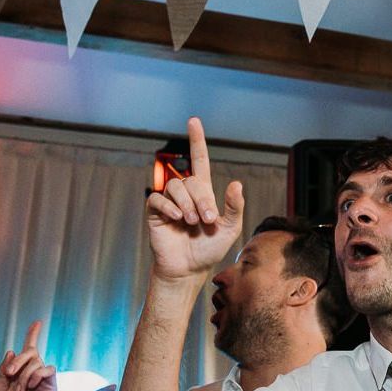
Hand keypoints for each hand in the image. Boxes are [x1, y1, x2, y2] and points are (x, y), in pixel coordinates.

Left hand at [0, 320, 56, 390]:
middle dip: (18, 360)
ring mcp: (42, 378)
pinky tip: (31, 385)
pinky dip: (37, 375)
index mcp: (19, 371)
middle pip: (30, 352)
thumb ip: (3, 370)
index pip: (27, 349)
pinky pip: (47, 370)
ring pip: (36, 362)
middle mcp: (32, 371)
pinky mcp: (51, 385)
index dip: (33, 335)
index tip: (37, 323)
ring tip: (20, 390)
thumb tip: (11, 351)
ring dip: (25, 374)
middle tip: (10, 374)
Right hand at [147, 117, 243, 280]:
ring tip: (191, 222)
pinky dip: (169, 207)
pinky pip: (158, 200)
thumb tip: (235, 183)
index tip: (193, 121)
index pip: (199, 160)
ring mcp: (169, 203)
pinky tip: (177, 219)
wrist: (188, 269)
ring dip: (186, 204)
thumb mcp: (230, 228)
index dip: (197, 141)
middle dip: (202, 199)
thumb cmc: (208, 250)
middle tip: (206, 220)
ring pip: (175, 188)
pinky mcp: (156, 214)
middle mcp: (185, 194)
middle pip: (191, 180)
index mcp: (203, 193)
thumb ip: (234, 207)